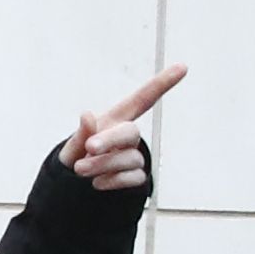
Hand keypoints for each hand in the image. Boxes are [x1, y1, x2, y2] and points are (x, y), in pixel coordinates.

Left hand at [63, 64, 185, 191]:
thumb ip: (80, 133)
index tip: (182, 67)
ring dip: (102, 164)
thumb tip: (87, 115)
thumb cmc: (76, 157)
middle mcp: (127, 136)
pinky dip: (112, 181)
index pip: (142, 99)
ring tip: (81, 168)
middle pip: (131, 132)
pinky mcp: (135, 176)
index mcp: (114, 120)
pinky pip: (132, 178)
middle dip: (110, 139)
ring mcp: (133, 156)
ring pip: (129, 158)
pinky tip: (97, 182)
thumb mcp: (72, 145)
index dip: (162, 84)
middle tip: (89, 147)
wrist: (75, 186)